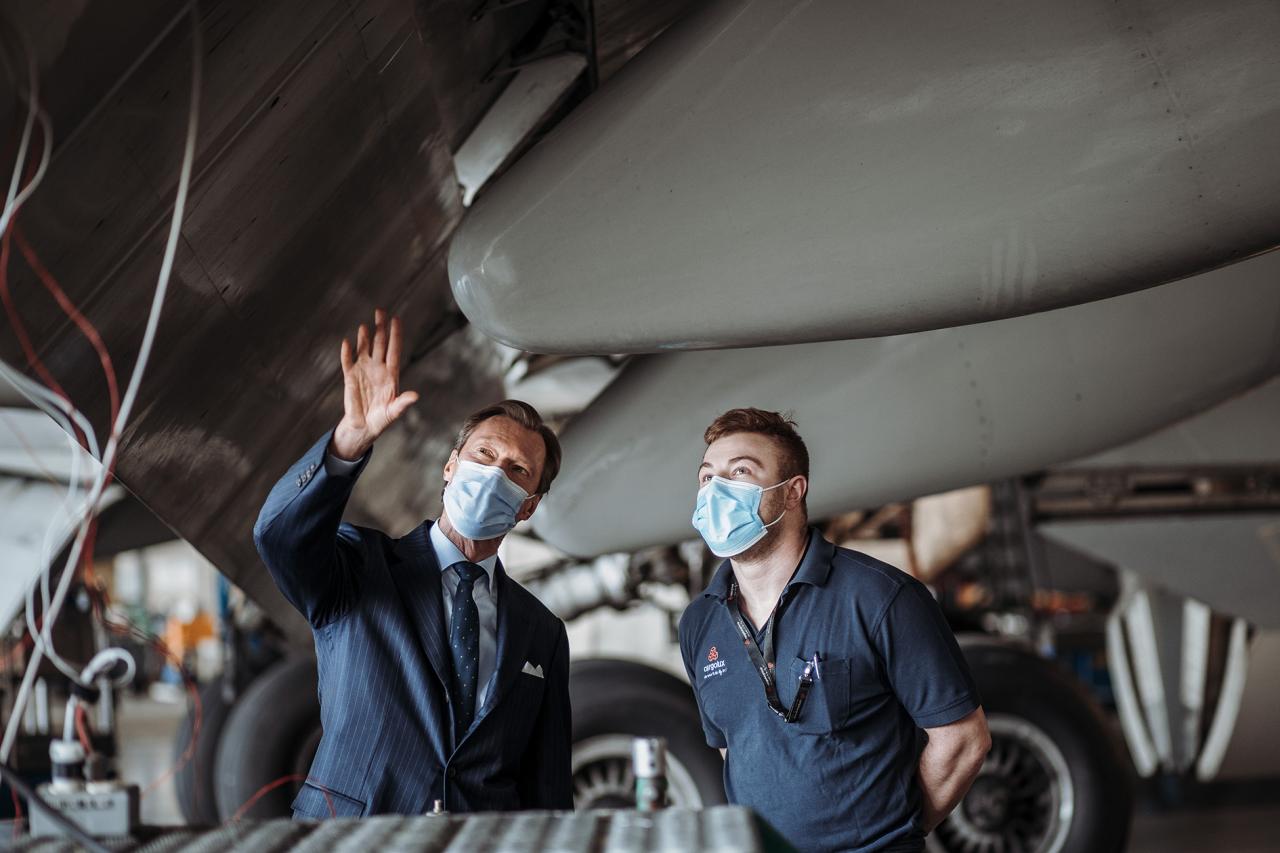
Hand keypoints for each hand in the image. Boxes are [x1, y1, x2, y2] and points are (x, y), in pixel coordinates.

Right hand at [331, 309, 418, 459]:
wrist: (364, 426)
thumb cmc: (382, 419)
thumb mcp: (394, 412)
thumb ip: (403, 402)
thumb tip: (415, 395)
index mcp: (391, 374)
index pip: (394, 350)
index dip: (395, 335)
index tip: (396, 319)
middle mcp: (378, 368)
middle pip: (380, 343)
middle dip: (380, 328)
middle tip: (380, 311)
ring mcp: (363, 370)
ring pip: (364, 349)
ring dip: (364, 337)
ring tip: (365, 325)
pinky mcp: (350, 377)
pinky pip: (347, 362)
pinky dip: (346, 353)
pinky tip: (346, 343)